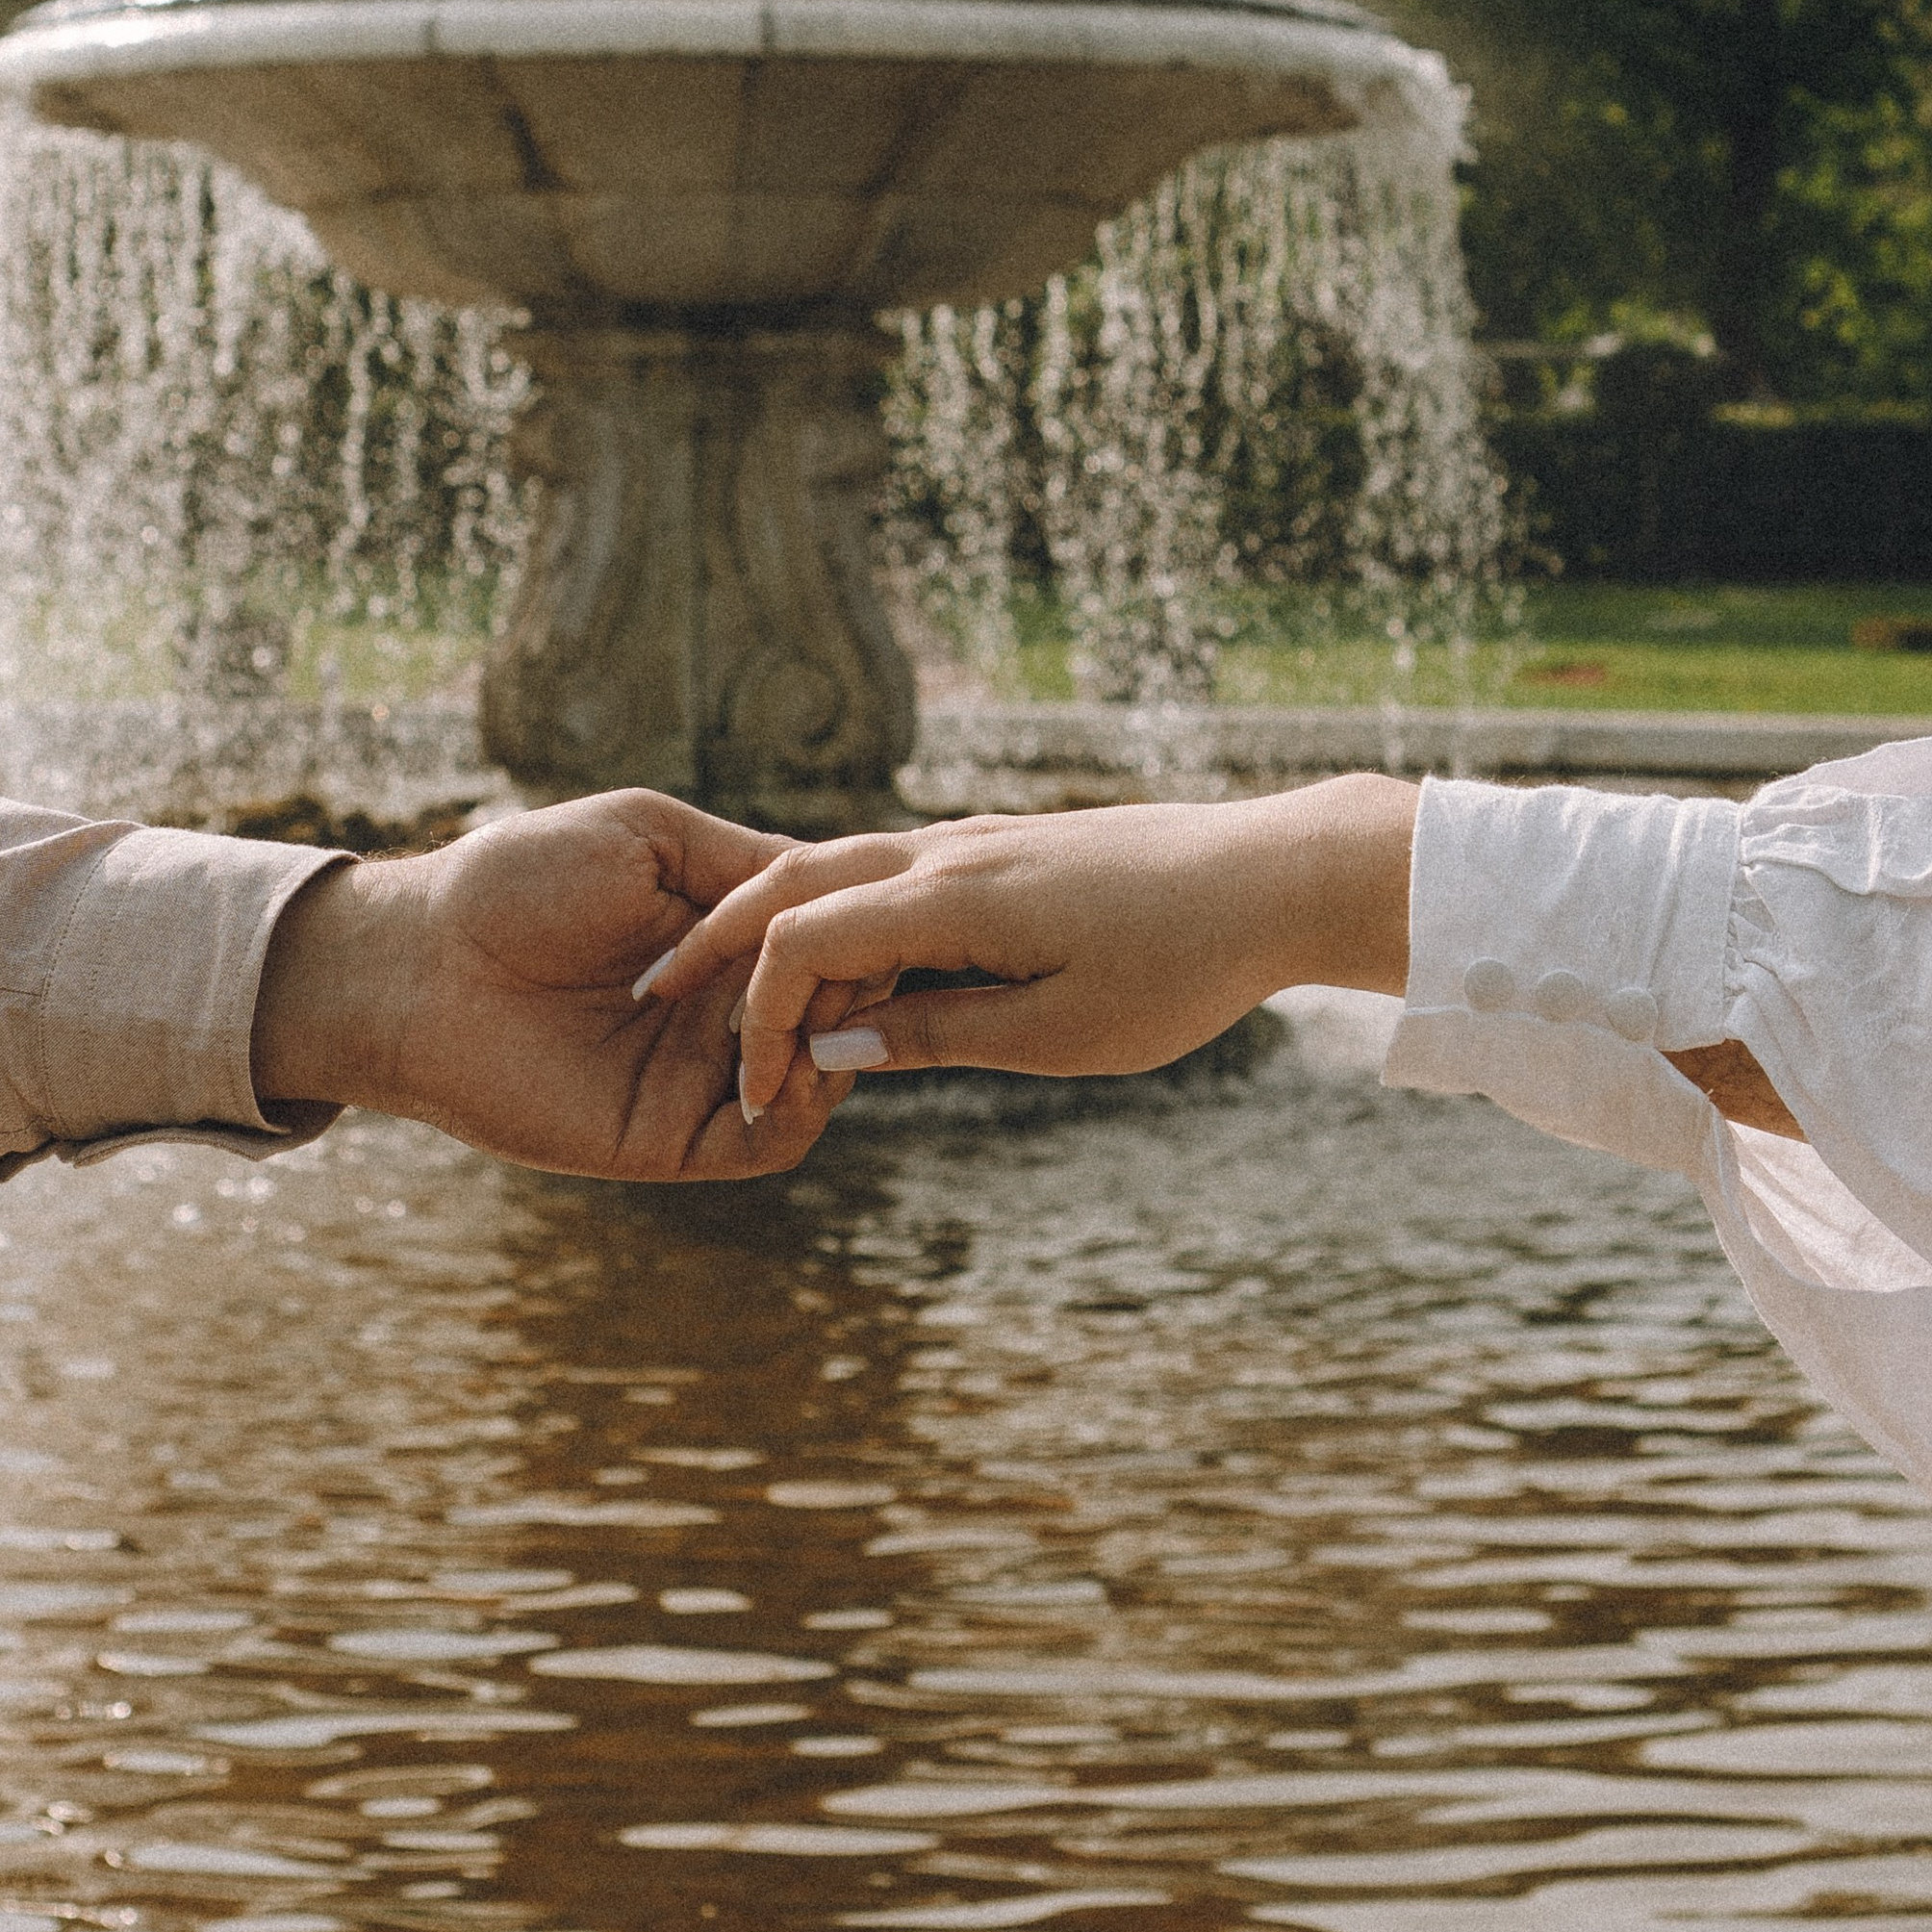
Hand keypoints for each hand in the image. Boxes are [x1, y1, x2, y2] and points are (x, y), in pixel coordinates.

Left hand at [249, 789, 856, 1179]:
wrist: (421, 962)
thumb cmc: (517, 879)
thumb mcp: (647, 836)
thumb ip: (747, 862)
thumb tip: (846, 883)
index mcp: (721, 936)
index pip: (831, 940)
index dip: (859, 926)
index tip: (863, 908)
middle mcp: (721, 1008)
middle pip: (841, 1009)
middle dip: (854, 985)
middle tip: (834, 967)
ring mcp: (700, 1076)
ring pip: (821, 1079)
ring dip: (835, 1042)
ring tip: (808, 1010)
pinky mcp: (671, 1138)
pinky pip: (770, 1142)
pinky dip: (801, 1107)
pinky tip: (782, 1061)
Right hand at [642, 779, 1418, 1120]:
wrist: (1273, 875)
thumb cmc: (1175, 968)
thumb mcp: (1055, 1034)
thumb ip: (934, 1037)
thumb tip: (827, 1054)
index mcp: (947, 900)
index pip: (798, 944)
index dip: (752, 1018)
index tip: (745, 1092)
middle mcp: (944, 853)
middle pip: (792, 882)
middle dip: (717, 943)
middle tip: (659, 999)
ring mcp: (972, 839)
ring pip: (839, 867)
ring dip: (776, 924)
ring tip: (734, 988)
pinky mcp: (1003, 845)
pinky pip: (891, 870)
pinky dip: (840, 910)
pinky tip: (844, 961)